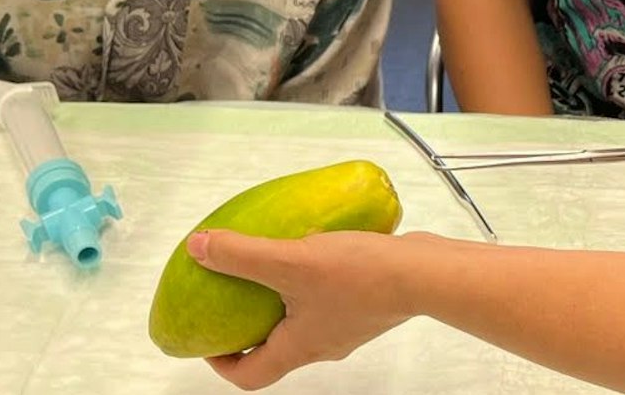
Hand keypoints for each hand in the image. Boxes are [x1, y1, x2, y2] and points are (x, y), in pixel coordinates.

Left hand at [186, 228, 418, 388]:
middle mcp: (322, 346)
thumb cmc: (361, 276)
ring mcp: (347, 327)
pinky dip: (312, 283)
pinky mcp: (366, 305)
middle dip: (250, 326)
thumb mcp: (292, 261)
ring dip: (282, 301)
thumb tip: (198, 247)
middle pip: (275, 349)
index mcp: (299, 349)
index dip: (221, 363)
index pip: (250, 376)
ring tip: (274, 264)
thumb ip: (243, 255)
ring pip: (302, 323)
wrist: (425, 272)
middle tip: (235, 296)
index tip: (208, 339)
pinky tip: (315, 249)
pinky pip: (328, 301)